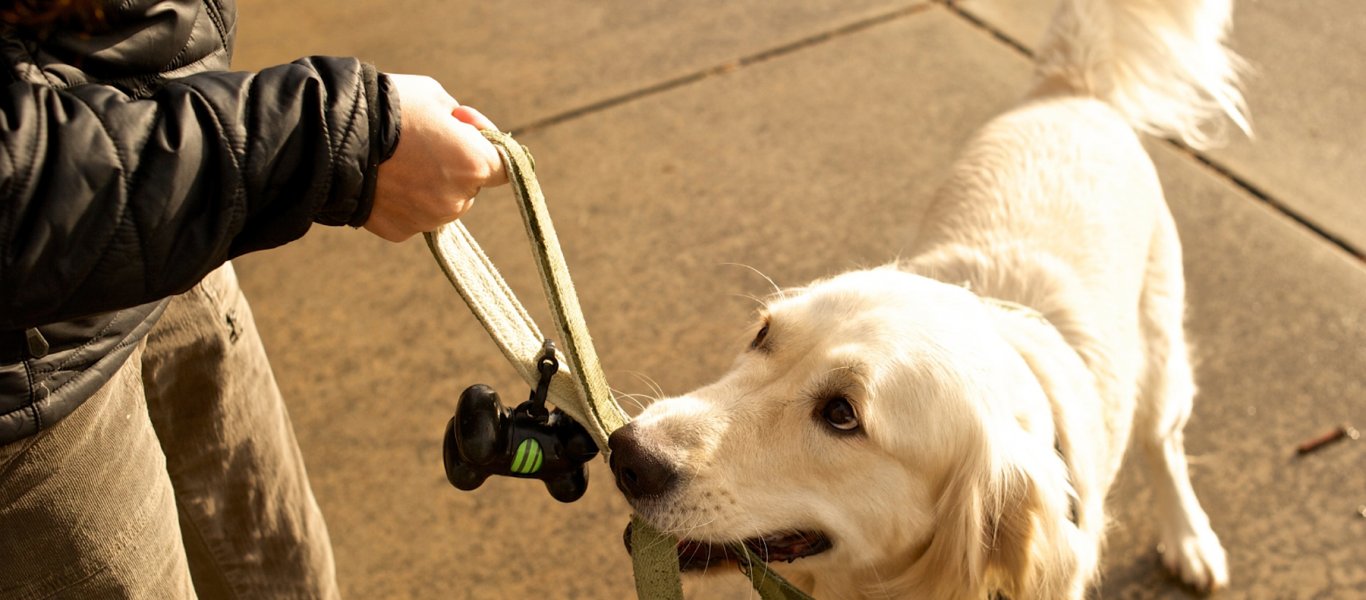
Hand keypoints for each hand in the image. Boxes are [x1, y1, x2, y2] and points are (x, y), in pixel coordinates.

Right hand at [365, 74, 507, 241]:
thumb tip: (464, 133)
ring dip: (429, 186)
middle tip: (420, 141)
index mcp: (474, 165)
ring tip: (396, 159)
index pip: (504, 167)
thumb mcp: (434, 97)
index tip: (465, 130)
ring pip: (440, 204)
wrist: (332, 139)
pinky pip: (411, 215)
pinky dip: (402, 201)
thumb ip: (460, 122)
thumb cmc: (389, 107)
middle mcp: (457, 201)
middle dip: (454, 166)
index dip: (486, 147)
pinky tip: (381, 179)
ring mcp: (428, 221)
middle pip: (469, 186)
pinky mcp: (399, 232)